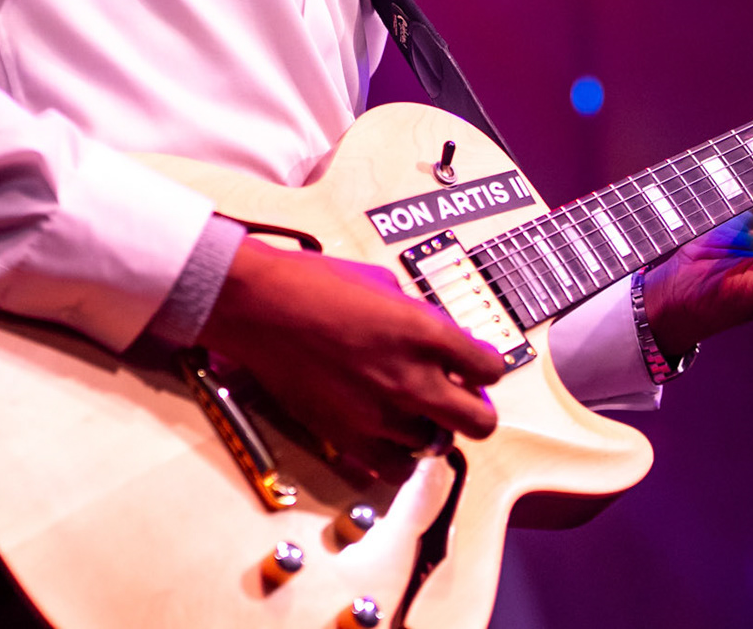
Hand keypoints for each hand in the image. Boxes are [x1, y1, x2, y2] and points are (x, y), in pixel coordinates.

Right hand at [195, 238, 507, 480]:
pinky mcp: (349, 438)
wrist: (262, 307)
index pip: (490, 369)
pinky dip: (398, 456)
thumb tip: (435, 336)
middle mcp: (412, 379)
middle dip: (475, 410)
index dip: (484, 368)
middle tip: (458, 397)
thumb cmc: (315, 284)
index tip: (474, 366)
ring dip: (429, 426)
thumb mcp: (384, 282)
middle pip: (479, 422)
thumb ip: (418, 315)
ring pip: (435, 444)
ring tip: (409, 408)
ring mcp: (381, 414)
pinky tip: (389, 435)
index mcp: (426, 333)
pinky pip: (395, 469)